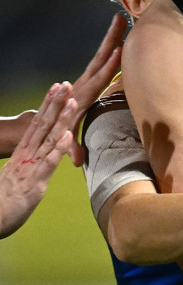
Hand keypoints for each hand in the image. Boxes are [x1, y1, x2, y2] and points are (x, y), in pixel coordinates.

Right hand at [0, 83, 77, 237]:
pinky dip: (59, 148)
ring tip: (73, 101)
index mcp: (23, 153)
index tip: (56, 88)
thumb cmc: (6, 201)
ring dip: (62, 119)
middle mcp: (27, 155)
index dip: (47, 105)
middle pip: (42, 124)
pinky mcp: (35, 182)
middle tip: (64, 84)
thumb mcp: (21, 178)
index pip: (37, 124)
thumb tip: (43, 157)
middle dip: (54, 103)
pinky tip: (69, 135)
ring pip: (49, 138)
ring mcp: (31, 167)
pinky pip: (49, 161)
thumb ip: (32, 165)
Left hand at [69, 13, 126, 165]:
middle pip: (100, 58)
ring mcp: (86, 79)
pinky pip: (101, 60)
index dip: (109, 67)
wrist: (44, 123)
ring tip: (121, 19)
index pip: (98, 79)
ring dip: (111, 37)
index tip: (119, 51)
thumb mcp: (63, 140)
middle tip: (120, 20)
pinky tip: (119, 36)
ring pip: (100, 55)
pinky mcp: (88, 79)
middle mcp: (83, 84)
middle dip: (110, 40)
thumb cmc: (56, 132)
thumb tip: (77, 160)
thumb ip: (71, 146)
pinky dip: (110, 47)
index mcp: (81, 96)